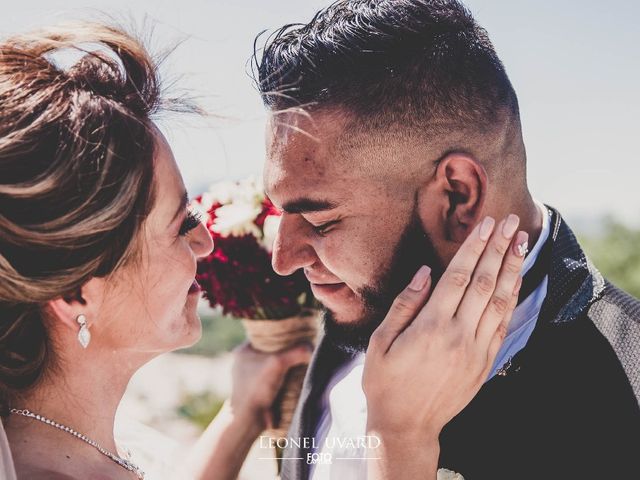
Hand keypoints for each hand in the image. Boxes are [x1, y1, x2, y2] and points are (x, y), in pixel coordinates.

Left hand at [229, 341, 312, 430]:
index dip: (282, 336)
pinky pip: (274, 380)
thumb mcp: (278, 364)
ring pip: (273, 366)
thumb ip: (296, 352)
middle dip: (286, 353)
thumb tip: (311, 348)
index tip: (296, 338)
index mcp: (244, 351)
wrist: (248, 420)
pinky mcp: (256, 391)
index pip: (266, 336)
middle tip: (300, 352)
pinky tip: (294, 381)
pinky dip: (283, 380)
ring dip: (286, 368)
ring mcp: (249, 378)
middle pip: (272, 351)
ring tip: (300, 366)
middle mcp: (244, 362)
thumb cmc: (257, 389)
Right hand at [363, 215, 526, 477]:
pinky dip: (512, 299)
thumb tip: (425, 272)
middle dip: (499, 249)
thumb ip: (405, 304)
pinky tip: (516, 281)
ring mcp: (476, 350)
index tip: (485, 224)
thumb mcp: (381, 342)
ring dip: (512, 269)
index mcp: (431, 327)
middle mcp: (459, 335)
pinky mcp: (484, 363)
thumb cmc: (385, 382)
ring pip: (500, 302)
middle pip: (485, 283)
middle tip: (510, 222)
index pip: (459, 277)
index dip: (474, 247)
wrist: (406, 426)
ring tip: (521, 243)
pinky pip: (503, 325)